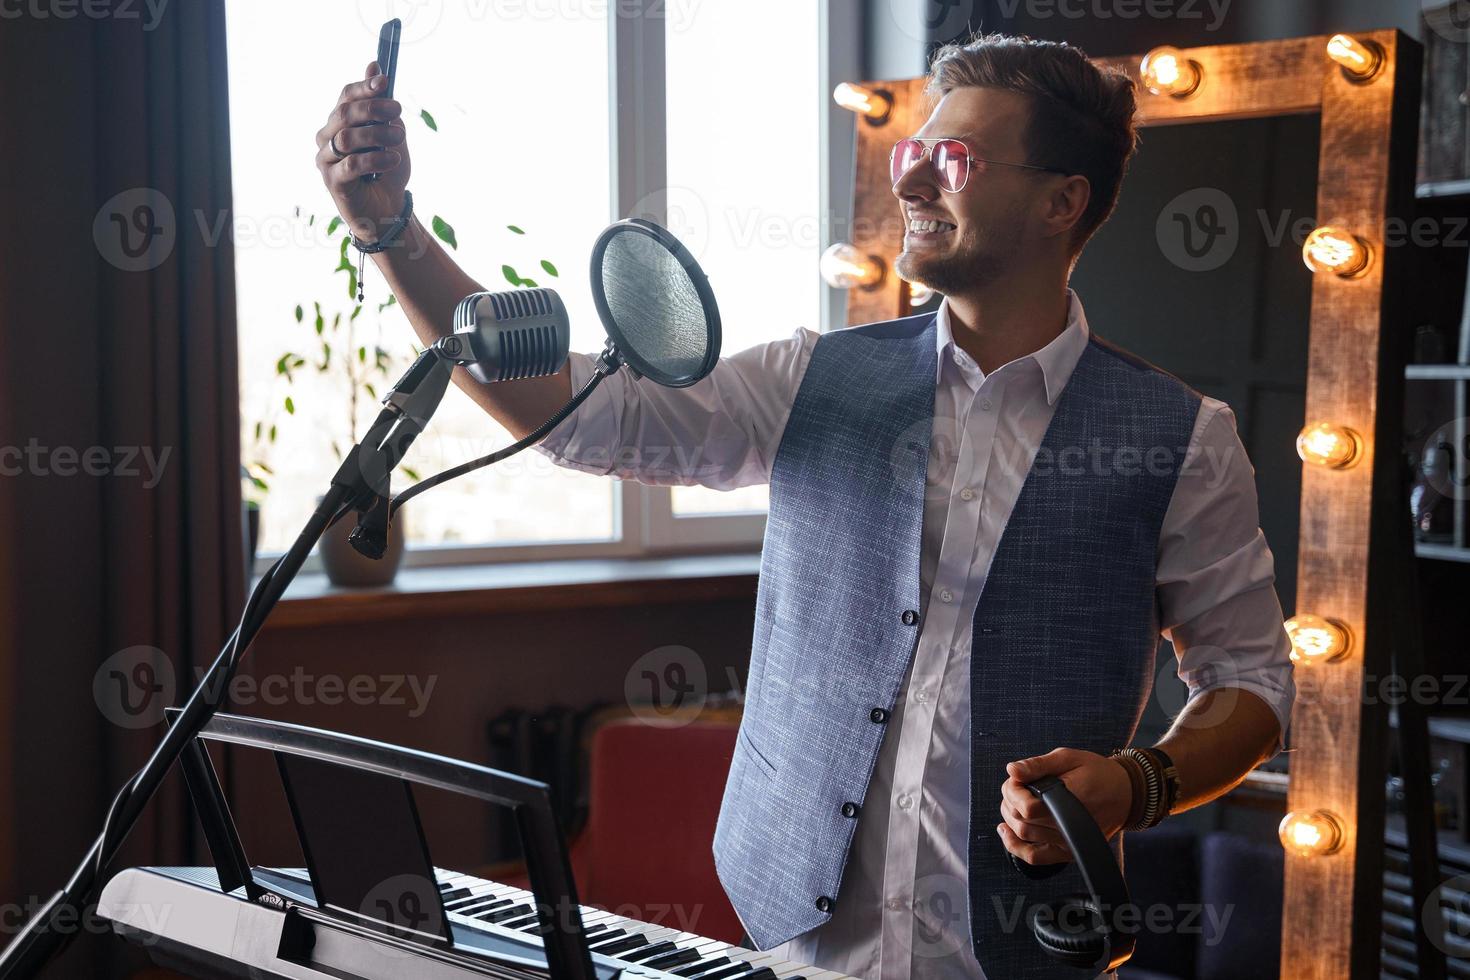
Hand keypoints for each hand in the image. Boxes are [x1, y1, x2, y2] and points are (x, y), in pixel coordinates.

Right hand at [316, 62, 410, 240]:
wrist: (388, 208)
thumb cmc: (386, 170)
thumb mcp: (391, 133)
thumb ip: (382, 105)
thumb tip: (374, 65)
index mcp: (339, 122)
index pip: (345, 96)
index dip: (364, 87)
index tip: (385, 82)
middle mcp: (326, 137)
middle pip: (344, 114)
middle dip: (373, 108)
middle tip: (398, 112)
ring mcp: (326, 160)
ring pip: (347, 137)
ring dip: (378, 134)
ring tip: (399, 138)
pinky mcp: (333, 182)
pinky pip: (352, 164)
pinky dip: (376, 159)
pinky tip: (393, 159)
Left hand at [997, 747, 1132, 865]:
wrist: (1126, 794)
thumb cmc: (1098, 773)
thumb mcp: (1068, 757)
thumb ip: (1038, 764)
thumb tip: (1012, 770)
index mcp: (1068, 801)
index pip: (1026, 806)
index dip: (1013, 791)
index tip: (1016, 779)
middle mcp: (1067, 827)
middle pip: (1021, 821)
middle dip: (1009, 801)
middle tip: (1015, 787)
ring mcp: (1067, 843)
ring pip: (1024, 837)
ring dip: (1010, 819)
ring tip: (1012, 803)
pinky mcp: (1067, 852)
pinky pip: (1035, 857)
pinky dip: (1016, 848)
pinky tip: (1007, 832)